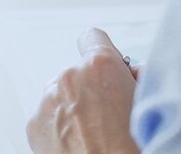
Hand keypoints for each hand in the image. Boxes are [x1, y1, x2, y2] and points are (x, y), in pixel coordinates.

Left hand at [26, 28, 138, 153]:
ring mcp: (48, 102)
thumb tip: (130, 73)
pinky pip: (48, 116)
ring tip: (93, 135)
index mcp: (100, 67)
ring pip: (61, 96)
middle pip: (78, 73)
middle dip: (91, 89)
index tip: (105, 67)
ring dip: (74, 108)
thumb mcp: (146, 103)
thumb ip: (135, 79)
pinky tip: (78, 143)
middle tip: (109, 115)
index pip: (93, 38)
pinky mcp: (34, 125)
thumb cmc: (131, 147)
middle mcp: (70, 78)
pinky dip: (59, 127)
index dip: (102, 53)